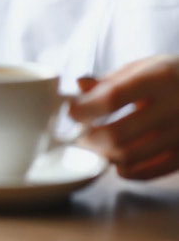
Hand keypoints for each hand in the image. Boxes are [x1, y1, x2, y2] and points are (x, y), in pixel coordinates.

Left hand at [69, 55, 178, 179]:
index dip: (84, 109)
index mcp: (160, 78)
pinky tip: (117, 158)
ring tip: (96, 144)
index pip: (111, 98)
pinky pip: (146, 173)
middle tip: (80, 134)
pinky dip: (124, 169)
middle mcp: (175, 107)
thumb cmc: (170, 78)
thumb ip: (109, 80)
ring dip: (102, 154)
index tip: (71, 112)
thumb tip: (78, 85)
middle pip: (116, 134)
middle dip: (89, 137)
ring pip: (127, 157)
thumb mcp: (143, 68)